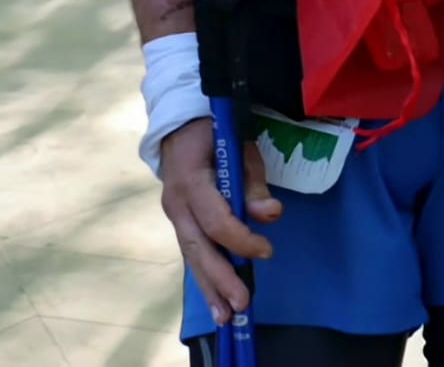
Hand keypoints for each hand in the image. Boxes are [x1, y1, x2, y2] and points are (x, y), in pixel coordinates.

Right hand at [158, 117, 282, 325]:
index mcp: (191, 181)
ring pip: (192, 256)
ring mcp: (174, 215)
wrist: (180, 126)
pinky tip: (216, 300)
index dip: (240, 239)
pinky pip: (193, 252)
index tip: (267, 251)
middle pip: (198, 248)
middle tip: (241, 306)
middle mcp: (177, 203)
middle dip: (220, 278)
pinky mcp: (180, 222)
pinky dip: (205, 276)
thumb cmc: (216, 132)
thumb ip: (253, 183)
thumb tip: (269, 215)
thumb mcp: (241, 147)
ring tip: (225, 317)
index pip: (215, 220)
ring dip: (209, 287)